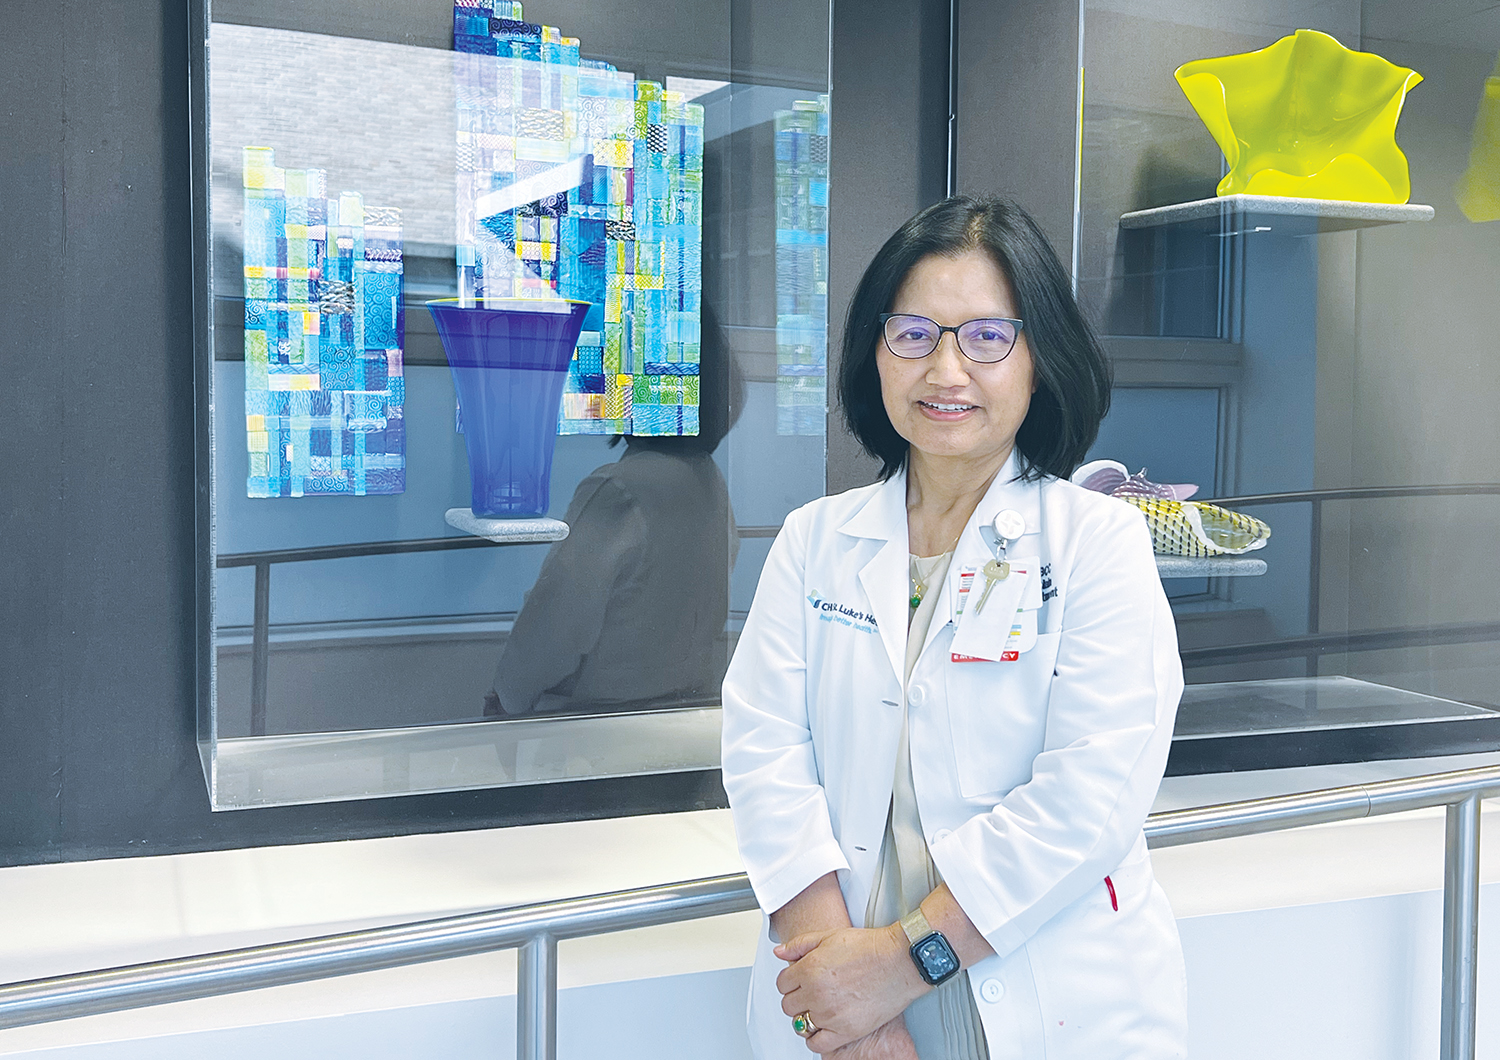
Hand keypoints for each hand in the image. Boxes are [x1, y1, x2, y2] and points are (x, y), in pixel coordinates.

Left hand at [775, 924, 927, 1051]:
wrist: (898, 962)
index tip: (800, 979)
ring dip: (806, 1015)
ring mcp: (830, 1015)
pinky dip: (815, 1037)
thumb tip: (779, 952)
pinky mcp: (845, 1031)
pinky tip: (823, 1026)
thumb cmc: (869, 947)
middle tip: (811, 991)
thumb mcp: (829, 936)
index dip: (791, 979)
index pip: (782, 983)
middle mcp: (816, 993)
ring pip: (800, 1023)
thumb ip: (799, 944)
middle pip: (788, 1004)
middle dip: (797, 997)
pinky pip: (816, 1044)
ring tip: (820, 1007)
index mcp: (809, 969)